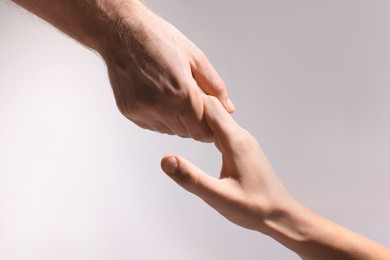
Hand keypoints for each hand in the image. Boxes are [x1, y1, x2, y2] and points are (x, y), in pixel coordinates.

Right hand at [102, 2, 234, 141]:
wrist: (122, 33)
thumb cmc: (158, 40)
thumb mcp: (196, 58)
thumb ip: (215, 87)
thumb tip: (228, 107)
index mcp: (180, 93)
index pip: (202, 130)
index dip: (210, 129)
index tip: (213, 124)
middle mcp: (160, 107)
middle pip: (187, 133)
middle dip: (195, 124)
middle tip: (196, 107)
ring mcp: (142, 111)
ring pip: (170, 131)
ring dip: (178, 122)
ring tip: (177, 99)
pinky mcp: (130, 112)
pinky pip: (153, 125)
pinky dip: (161, 119)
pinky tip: (161, 100)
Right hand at [161, 96, 389, 259]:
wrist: (280, 214)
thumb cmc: (254, 208)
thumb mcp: (218, 196)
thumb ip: (191, 178)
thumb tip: (166, 160)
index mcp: (235, 141)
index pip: (210, 106)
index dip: (189, 102)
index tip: (169, 104)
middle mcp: (241, 136)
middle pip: (214, 109)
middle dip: (192, 107)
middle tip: (169, 111)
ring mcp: (244, 142)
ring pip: (219, 119)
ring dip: (199, 118)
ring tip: (179, 121)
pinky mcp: (243, 149)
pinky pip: (223, 130)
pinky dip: (208, 129)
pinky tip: (199, 137)